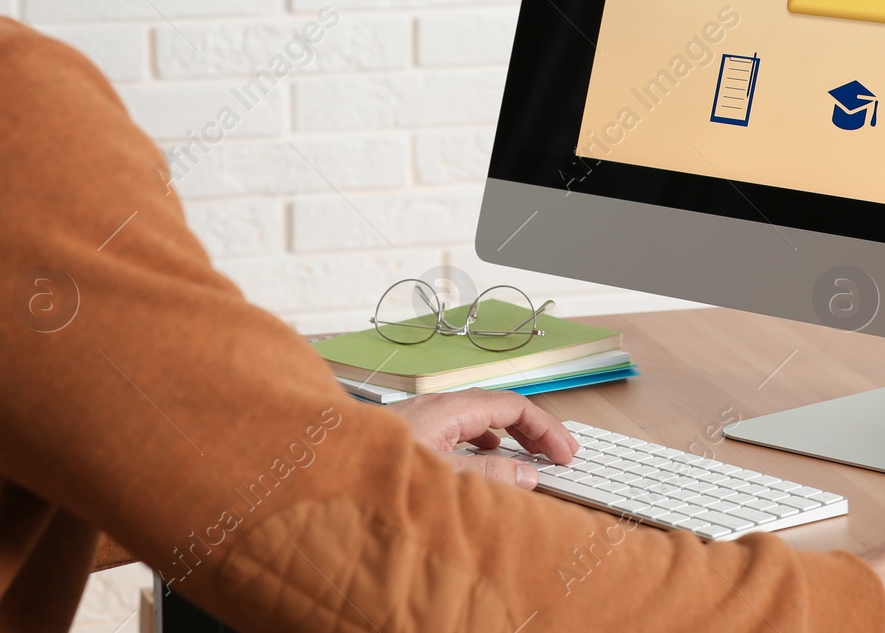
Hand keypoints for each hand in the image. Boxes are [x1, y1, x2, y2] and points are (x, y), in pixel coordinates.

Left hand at [386, 389, 578, 489]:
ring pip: (478, 420)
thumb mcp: (441, 478)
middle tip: (560, 454)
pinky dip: (483, 446)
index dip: (545, 427)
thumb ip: (488, 478)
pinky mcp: (409, 436)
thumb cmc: (370, 469)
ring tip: (529, 460)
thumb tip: (526, 475)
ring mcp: (421, 421)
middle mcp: (435, 408)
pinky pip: (459, 433)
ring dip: (509, 438)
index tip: (565, 452)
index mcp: (447, 409)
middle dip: (533, 429)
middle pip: (498, 408)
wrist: (319, 471)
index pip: (512, 405)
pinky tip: (483, 463)